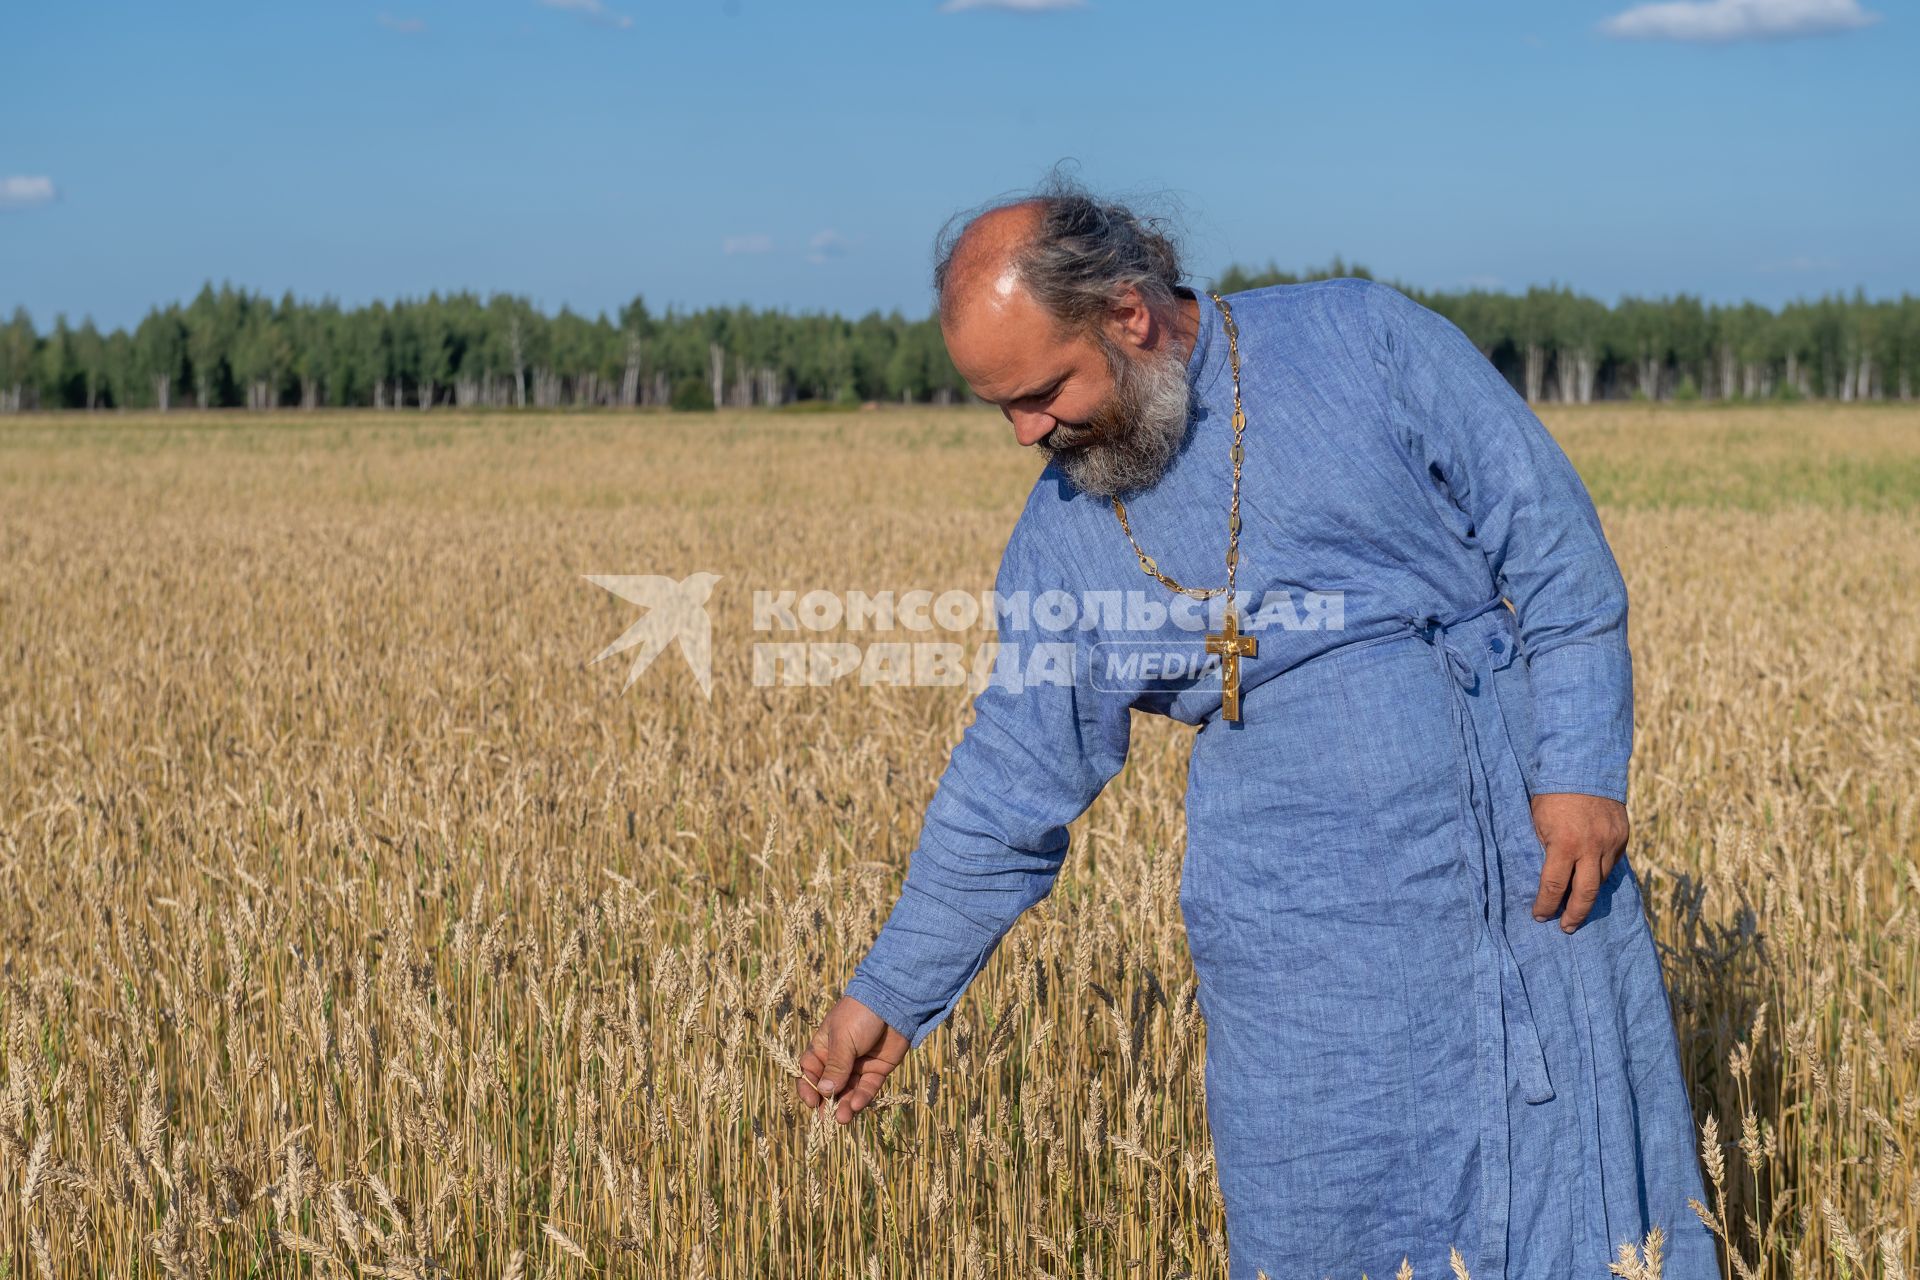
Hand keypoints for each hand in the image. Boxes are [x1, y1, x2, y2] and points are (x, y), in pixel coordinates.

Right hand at [793, 995, 908, 1125]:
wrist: (893, 1002)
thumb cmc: (860, 1015)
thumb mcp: (842, 1039)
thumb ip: (835, 1067)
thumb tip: (824, 1092)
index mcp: (823, 1048)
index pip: (810, 1072)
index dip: (808, 1088)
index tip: (811, 1102)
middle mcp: (839, 1059)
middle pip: (830, 1087)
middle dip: (827, 1104)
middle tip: (827, 1121)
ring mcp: (859, 1066)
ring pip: (848, 1091)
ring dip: (844, 1105)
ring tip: (842, 1118)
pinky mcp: (878, 1070)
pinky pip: (867, 1088)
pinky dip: (862, 1097)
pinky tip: (856, 1104)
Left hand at [1529, 792, 1628, 932]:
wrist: (1585, 766)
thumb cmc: (1551, 794)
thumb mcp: (1538, 821)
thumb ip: (1545, 848)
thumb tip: (1545, 875)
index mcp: (1564, 844)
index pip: (1554, 886)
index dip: (1546, 904)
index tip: (1540, 916)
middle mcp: (1591, 847)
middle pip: (1585, 893)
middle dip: (1575, 914)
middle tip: (1566, 927)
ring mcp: (1611, 842)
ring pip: (1601, 880)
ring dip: (1589, 894)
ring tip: (1578, 906)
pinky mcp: (1623, 837)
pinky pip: (1612, 864)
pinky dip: (1600, 874)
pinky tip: (1591, 880)